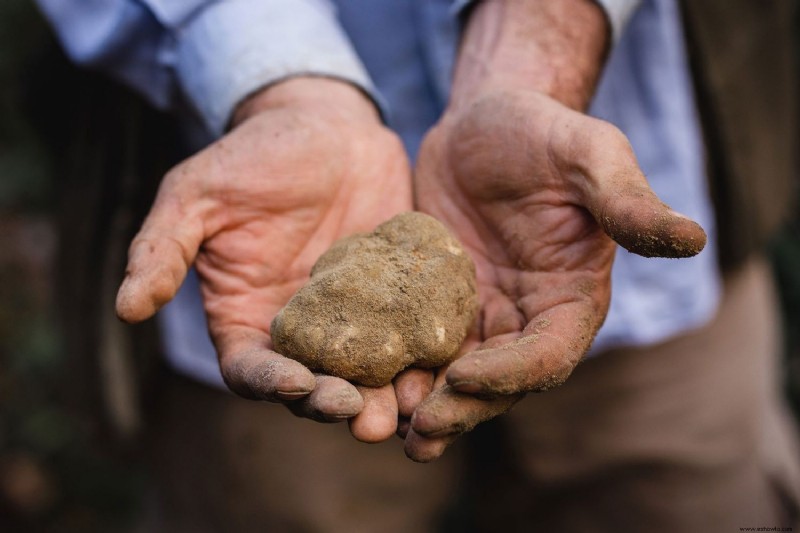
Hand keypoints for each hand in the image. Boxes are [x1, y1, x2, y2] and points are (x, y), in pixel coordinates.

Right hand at [115, 77, 412, 441]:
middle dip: (338, 405)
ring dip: (386, 397)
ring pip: (370, 373)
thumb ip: (164, 248)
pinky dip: (426, 354)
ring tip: (406, 409)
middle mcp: (303, 329)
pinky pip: (414, 333)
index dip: (272, 384)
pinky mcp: (400, 298)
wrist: (326, 127)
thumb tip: (125, 308)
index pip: (253, 370)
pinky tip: (445, 362)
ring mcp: (357, 318)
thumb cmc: (254, 157)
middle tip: (364, 417)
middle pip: (316, 385)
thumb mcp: (197, 194)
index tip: (300, 385)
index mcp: (249, 317)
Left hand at [403, 0, 705, 460]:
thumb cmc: (543, 133)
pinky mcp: (436, 303)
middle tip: (420, 429)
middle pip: (499, 380)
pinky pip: (419, 344)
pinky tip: (363, 383)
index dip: (512, 371)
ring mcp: (480, 313)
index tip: (466, 375)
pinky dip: (399, 368)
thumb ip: (627, 200)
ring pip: (456, 375)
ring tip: (386, 429)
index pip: (549, 353)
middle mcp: (526, 317)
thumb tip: (693, 238)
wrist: (483, 124)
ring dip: (426, 405)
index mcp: (570, 297)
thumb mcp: (589, 154)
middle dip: (462, 408)